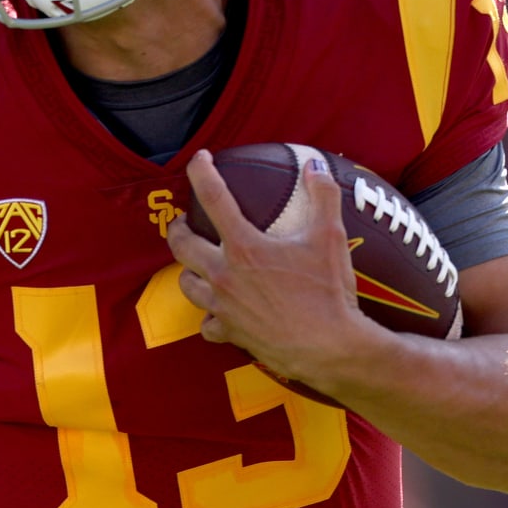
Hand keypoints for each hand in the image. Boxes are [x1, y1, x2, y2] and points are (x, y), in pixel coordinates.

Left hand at [165, 149, 375, 387]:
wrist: (329, 348)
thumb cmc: (328, 293)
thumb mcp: (330, 238)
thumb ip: (323, 196)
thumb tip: (315, 165)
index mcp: (244, 247)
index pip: (213, 198)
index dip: (201, 173)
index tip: (200, 159)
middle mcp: (224, 275)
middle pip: (181, 245)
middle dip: (177, 229)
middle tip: (184, 222)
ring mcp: (222, 306)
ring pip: (187, 285)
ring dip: (188, 271)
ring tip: (197, 264)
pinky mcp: (229, 333)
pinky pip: (207, 324)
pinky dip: (210, 317)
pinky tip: (218, 313)